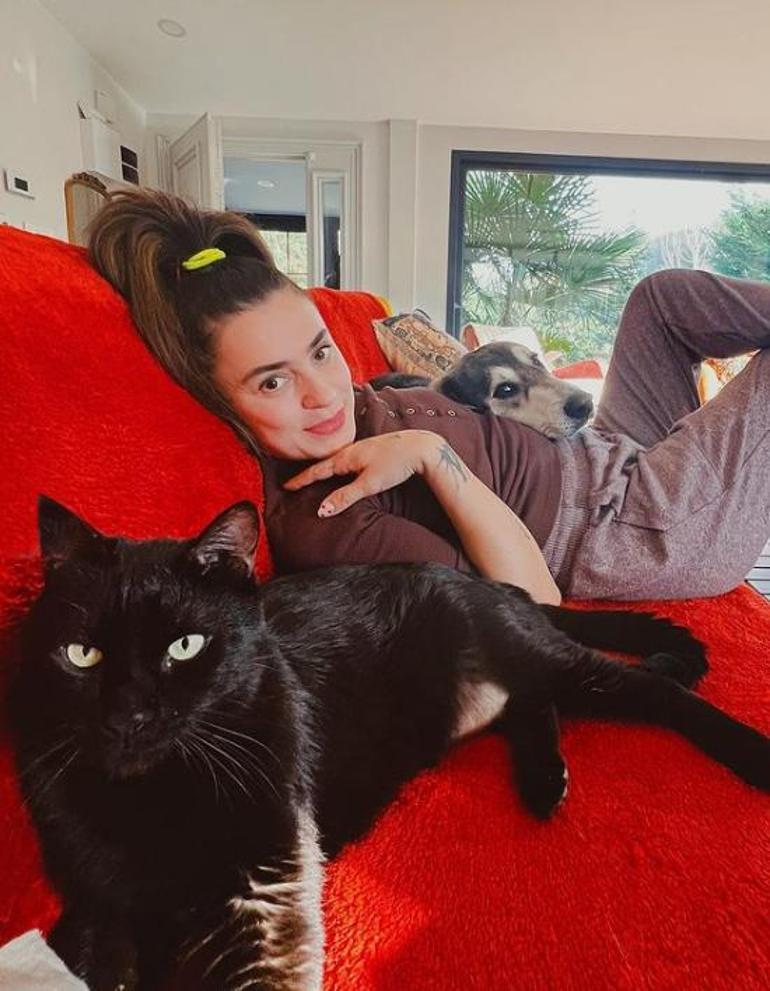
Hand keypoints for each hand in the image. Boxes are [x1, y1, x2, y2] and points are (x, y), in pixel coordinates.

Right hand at [283, 431, 440, 515]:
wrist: (421, 448)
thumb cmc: (395, 464)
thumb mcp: (369, 484)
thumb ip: (344, 497)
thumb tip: (321, 511)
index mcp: (346, 457)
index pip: (317, 471)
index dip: (301, 480)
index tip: (286, 486)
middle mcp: (351, 450)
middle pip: (325, 463)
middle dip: (309, 473)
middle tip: (295, 482)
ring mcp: (363, 448)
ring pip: (337, 460)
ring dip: (324, 468)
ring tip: (315, 476)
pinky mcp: (373, 449)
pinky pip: (348, 458)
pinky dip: (338, 465)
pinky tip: (343, 468)